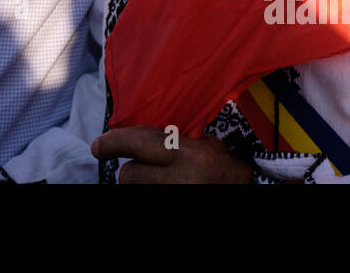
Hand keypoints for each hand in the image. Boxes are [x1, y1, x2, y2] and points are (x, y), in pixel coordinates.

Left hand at [91, 126, 252, 183]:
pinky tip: (160, 185)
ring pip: (134, 189)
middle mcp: (181, 178)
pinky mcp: (174, 208)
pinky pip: (144, 197)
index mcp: (190, 155)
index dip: (114, 143)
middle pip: (130, 174)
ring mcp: (176, 195)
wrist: (251, 191)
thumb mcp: (208, 149)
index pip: (141, 143)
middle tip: (140, 169)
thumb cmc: (229, 172)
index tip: (98, 146)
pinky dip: (148, 190)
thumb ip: (177, 141)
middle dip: (132, 171)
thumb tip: (141, 141)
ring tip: (159, 180)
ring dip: (141, 184)